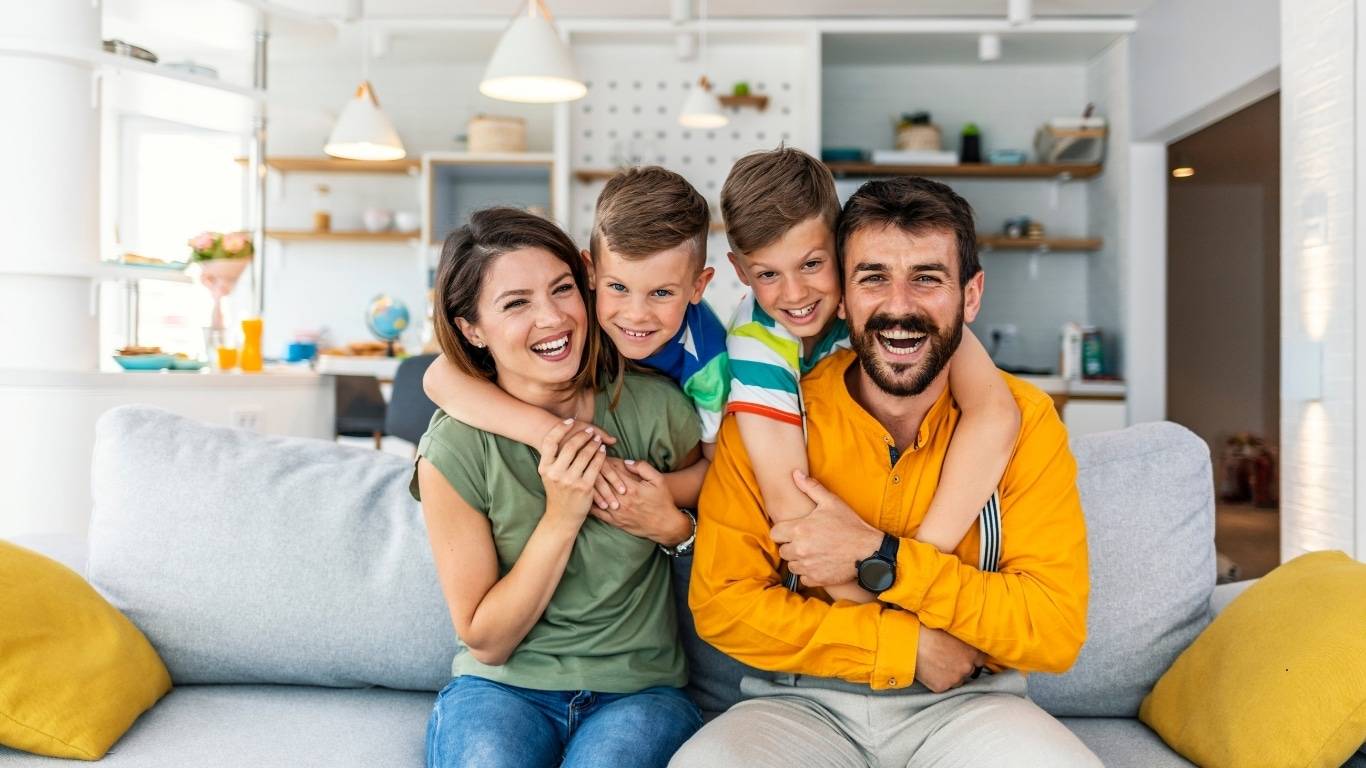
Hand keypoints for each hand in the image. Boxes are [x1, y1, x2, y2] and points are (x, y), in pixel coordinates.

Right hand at [537, 420, 607, 522]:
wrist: (561, 517)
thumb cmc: (557, 492)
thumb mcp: (552, 474)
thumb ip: (557, 455)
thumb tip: (566, 435)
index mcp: (544, 467)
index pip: (550, 442)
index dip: (560, 429)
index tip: (569, 421)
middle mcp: (555, 473)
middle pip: (570, 446)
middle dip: (581, 435)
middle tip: (589, 430)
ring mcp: (569, 480)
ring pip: (585, 455)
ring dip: (593, 444)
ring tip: (597, 439)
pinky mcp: (584, 487)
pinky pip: (595, 466)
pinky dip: (600, 456)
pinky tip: (603, 450)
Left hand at [590, 460, 691, 545]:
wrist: (664, 526)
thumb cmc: (663, 501)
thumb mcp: (658, 480)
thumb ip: (643, 468)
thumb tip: (626, 462)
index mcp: (631, 487)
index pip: (612, 470)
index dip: (603, 460)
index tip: (598, 453)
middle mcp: (621, 500)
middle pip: (601, 481)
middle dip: (592, 469)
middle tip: (585, 461)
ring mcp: (616, 512)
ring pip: (596, 496)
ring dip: (588, 484)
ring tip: (581, 475)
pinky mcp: (614, 521)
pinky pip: (596, 512)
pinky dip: (588, 503)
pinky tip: (582, 496)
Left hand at [770, 471, 882, 587]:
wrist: (868, 551)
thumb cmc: (850, 525)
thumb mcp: (831, 502)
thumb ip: (810, 488)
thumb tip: (795, 474)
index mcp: (800, 530)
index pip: (775, 533)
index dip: (782, 531)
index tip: (792, 531)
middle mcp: (800, 549)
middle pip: (782, 550)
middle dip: (791, 545)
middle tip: (806, 541)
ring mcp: (807, 566)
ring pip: (791, 565)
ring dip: (798, 560)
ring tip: (813, 552)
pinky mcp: (816, 579)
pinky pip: (803, 578)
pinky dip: (808, 573)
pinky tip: (819, 564)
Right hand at [915, 625, 986, 692]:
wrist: (909, 643)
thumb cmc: (928, 631)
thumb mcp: (951, 630)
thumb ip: (963, 638)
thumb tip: (967, 638)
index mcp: (972, 651)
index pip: (981, 659)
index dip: (971, 657)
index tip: (964, 655)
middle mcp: (967, 667)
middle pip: (969, 671)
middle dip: (960, 666)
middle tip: (946, 658)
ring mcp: (955, 678)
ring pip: (957, 680)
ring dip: (950, 675)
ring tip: (936, 664)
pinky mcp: (942, 687)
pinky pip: (943, 686)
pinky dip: (938, 680)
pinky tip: (930, 670)